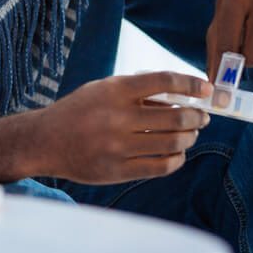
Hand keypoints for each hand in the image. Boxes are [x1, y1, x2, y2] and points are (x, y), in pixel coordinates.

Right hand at [0, 72, 212, 184]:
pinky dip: (177, 158)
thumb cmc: (79, 111)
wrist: (45, 141)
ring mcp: (118, 146)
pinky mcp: (118, 170)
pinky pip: (162, 166)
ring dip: (189, 137)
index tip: (206, 89)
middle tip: (202, 117)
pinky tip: (177, 153)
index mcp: (114, 91)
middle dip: (197, 117)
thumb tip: (181, 98)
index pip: (163, 82)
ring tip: (190, 134)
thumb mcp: (102, 90)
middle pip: (176, 116)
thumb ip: (137, 91)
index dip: (191, 85)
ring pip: (173, 143)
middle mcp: (117, 117)